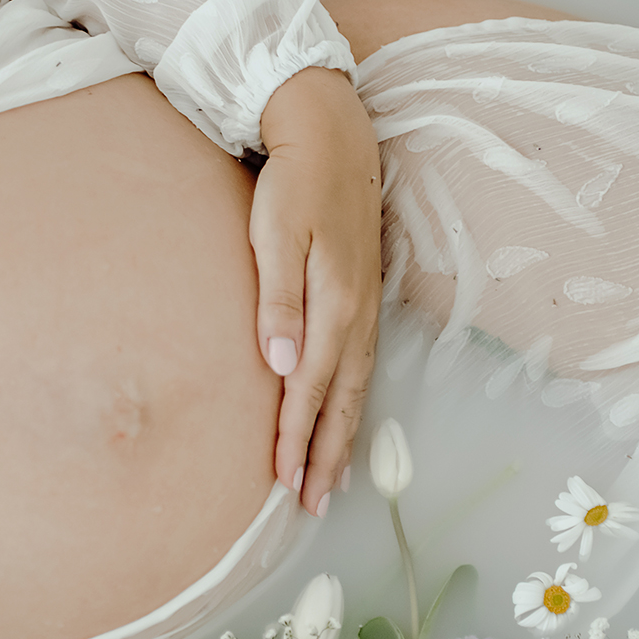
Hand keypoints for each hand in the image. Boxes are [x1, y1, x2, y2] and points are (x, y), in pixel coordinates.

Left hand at [253, 65, 381, 515]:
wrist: (330, 133)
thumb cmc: (293, 181)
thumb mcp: (273, 233)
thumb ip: (278, 300)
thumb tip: (280, 365)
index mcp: (333, 300)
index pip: (310, 386)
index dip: (297, 437)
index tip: (284, 482)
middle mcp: (355, 311)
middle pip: (341, 398)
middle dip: (326, 454)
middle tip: (313, 506)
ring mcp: (365, 304)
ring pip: (355, 386)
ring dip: (342, 436)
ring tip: (330, 482)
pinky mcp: (364, 294)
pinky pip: (361, 365)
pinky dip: (352, 401)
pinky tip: (342, 418)